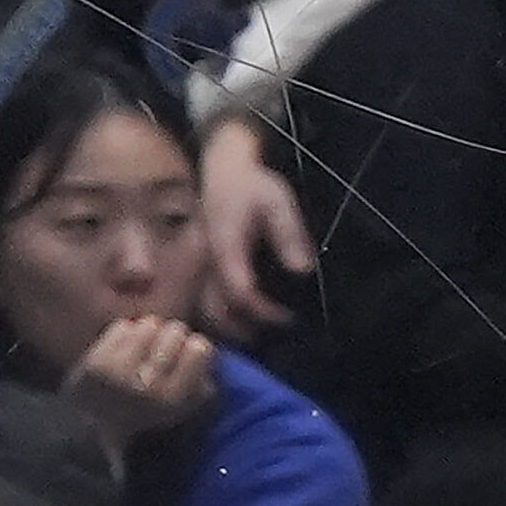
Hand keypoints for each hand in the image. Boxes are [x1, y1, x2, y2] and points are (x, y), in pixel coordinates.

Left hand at [60, 309, 216, 447]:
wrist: (93, 435)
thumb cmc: (144, 422)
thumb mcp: (182, 413)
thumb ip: (201, 388)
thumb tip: (207, 356)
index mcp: (175, 400)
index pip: (201, 348)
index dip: (195, 347)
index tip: (188, 354)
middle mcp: (149, 384)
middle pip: (175, 330)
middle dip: (172, 337)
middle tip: (162, 350)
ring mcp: (120, 371)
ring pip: (149, 324)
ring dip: (148, 334)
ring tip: (141, 351)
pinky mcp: (96, 361)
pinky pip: (123, 327)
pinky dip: (125, 336)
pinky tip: (122, 352)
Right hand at [198, 121, 311, 333]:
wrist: (224, 171)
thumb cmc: (253, 186)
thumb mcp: (278, 201)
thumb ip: (289, 234)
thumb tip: (302, 271)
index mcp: (226, 248)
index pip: (240, 292)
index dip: (264, 312)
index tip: (290, 317)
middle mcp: (209, 263)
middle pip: (217, 311)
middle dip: (245, 328)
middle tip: (277, 332)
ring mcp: (202, 267)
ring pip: (208, 310)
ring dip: (233, 328)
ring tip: (264, 333)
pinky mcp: (204, 270)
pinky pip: (208, 302)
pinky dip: (226, 318)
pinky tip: (249, 323)